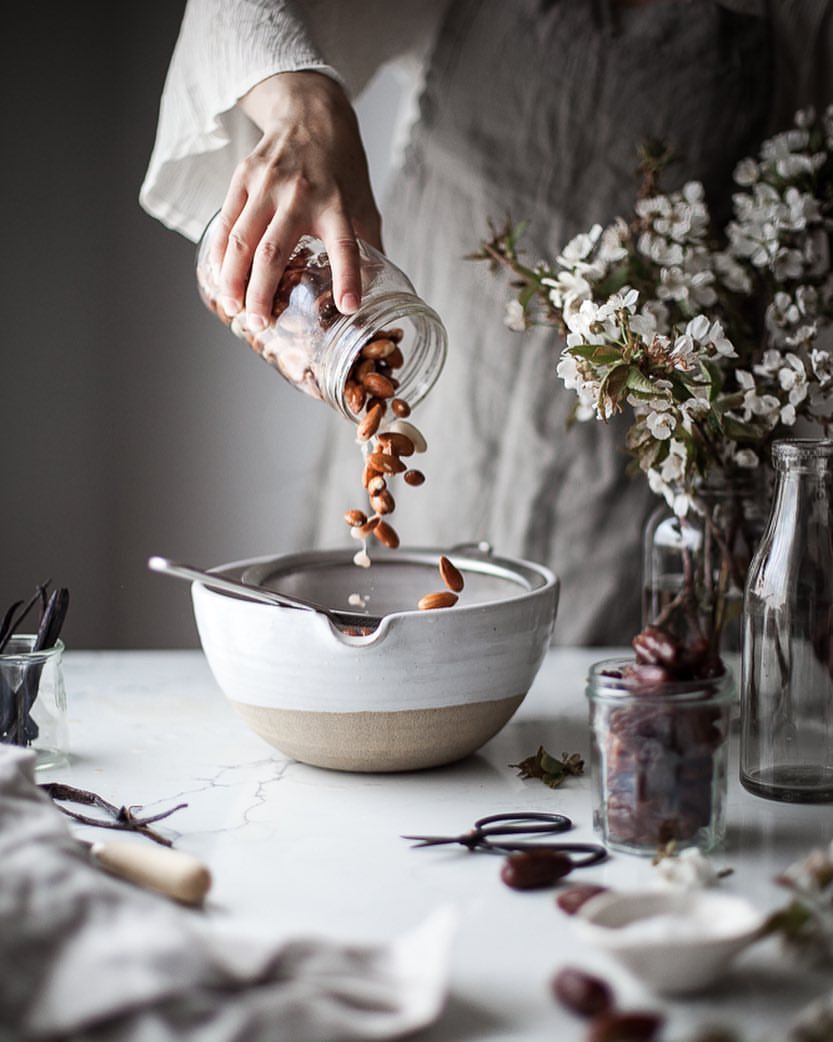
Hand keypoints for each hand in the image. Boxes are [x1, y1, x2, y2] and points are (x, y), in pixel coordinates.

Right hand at [212, 71, 382, 327]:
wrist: (310, 112)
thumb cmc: (341, 166)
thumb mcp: (364, 201)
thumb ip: (369, 244)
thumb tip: (382, 291)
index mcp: (337, 203)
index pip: (345, 244)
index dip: (348, 277)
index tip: (349, 307)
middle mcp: (300, 193)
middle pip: (274, 250)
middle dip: (263, 291)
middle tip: (260, 323)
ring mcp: (267, 184)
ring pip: (241, 239)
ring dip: (233, 278)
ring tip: (234, 308)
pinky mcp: (243, 176)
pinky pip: (226, 221)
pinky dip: (219, 253)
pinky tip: (218, 277)